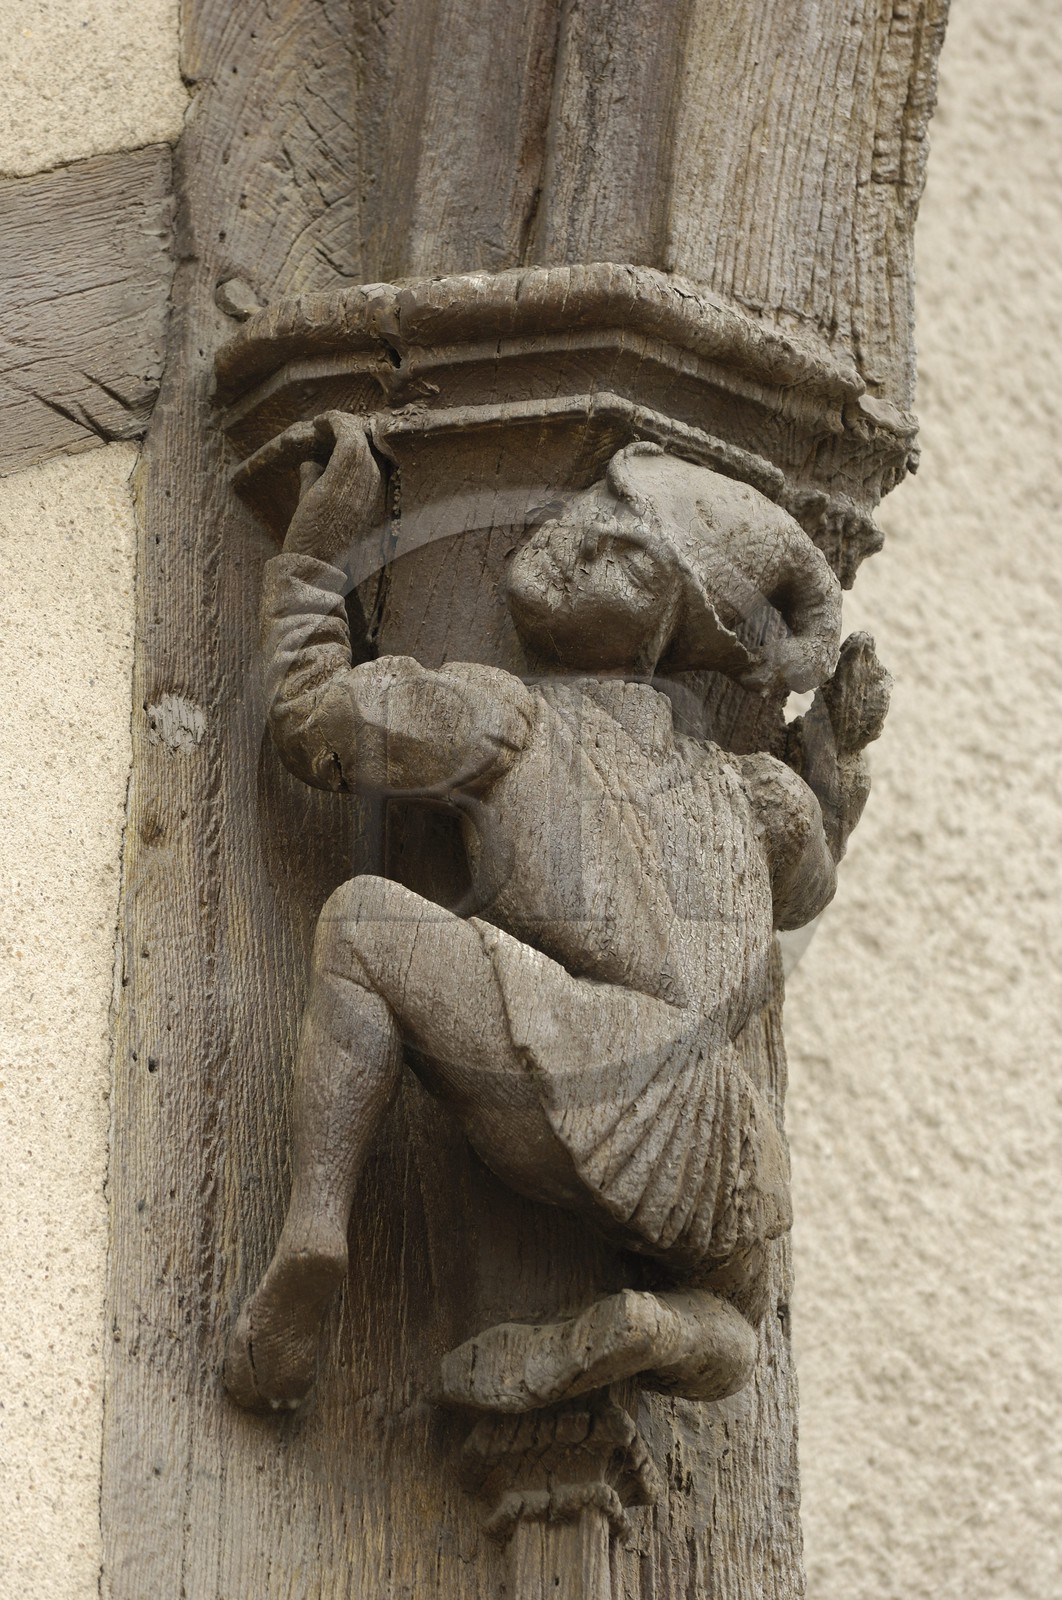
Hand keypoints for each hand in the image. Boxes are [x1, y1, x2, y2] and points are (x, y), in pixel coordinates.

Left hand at [281, 412, 385, 563]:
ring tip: (322, 420)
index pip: (371, 456)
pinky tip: (319, 422)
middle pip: (367, 442)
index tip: (332, 431)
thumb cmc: (314, 540)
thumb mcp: (318, 505)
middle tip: (326, 422)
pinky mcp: (343, 476)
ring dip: (338, 422)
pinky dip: (333, 423)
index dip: (353, 439)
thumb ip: (316, 480)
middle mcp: (372, 486)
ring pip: (358, 436)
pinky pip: (347, 436)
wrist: (312, 563)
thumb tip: (309, 461)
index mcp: (372, 495)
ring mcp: (360, 482)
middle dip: (346, 427)